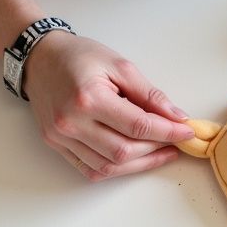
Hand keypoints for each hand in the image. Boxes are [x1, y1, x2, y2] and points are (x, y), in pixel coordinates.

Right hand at [22, 32, 195, 180]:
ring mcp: (61, 137)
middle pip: (124, 151)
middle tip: (174, 140)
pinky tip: (135, 159)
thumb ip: (149, 94)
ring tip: (160, 151)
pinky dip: (116, 169)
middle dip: (156, 148)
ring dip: (140, 163)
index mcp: (88, 98)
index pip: (137, 126)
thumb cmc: (79, 57)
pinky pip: (91, 169)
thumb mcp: (120, 65)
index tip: (187, 131)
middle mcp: (71, 122)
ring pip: (109, 166)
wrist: (39, 59)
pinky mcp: (56, 145)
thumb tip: (177, 117)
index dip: (167, 132)